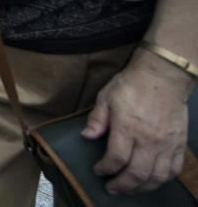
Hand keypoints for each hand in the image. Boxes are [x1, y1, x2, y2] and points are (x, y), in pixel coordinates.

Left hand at [82, 49, 192, 193]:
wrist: (163, 76)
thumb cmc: (131, 85)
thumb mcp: (106, 97)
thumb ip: (97, 119)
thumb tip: (86, 136)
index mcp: (127, 128)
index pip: (116, 159)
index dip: (105, 169)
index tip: (98, 171)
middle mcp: (149, 140)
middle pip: (136, 174)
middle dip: (122, 185)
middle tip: (111, 188)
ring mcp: (166, 143)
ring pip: (157, 177)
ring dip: (142, 188)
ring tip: (130, 189)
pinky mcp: (179, 143)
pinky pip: (174, 169)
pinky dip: (163, 180)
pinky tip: (152, 180)